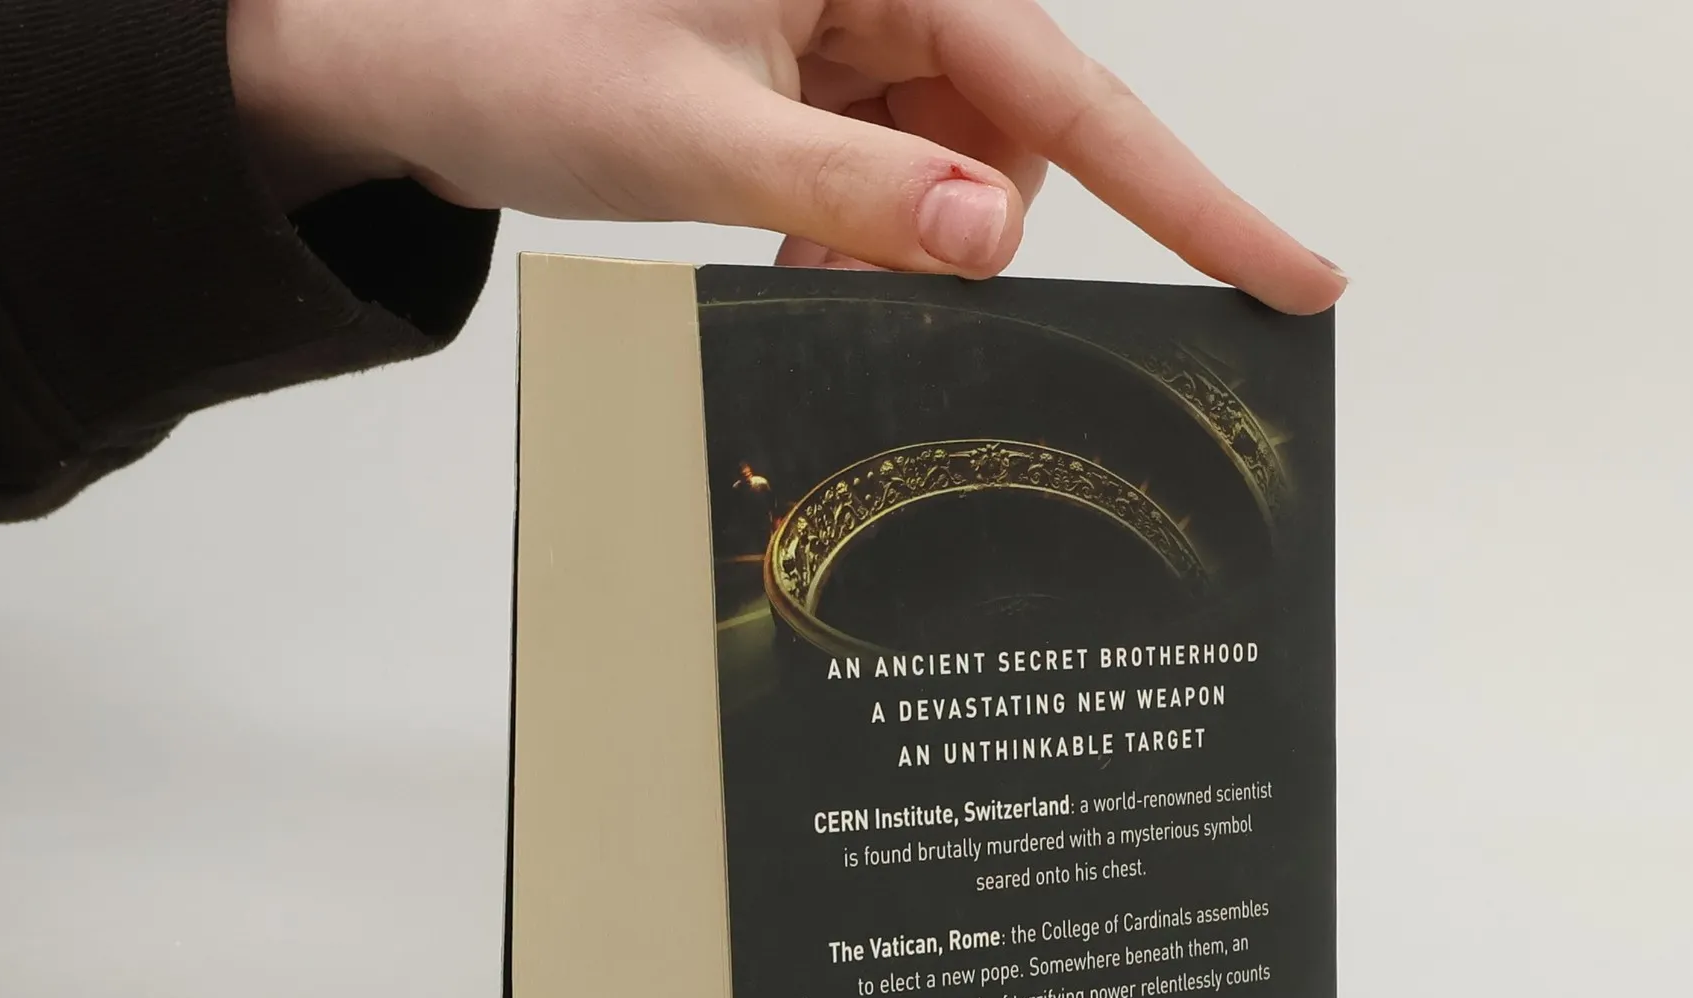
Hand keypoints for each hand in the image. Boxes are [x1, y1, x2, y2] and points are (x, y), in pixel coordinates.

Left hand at [228, 0, 1344, 312]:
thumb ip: (857, 196)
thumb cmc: (510, 45)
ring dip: (892, 236)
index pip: (1075, 89)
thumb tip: (997, 241)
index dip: (1194, 197)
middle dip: (958, 228)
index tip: (1294, 275)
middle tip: (834, 261)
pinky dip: (853, 227)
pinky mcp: (818, 71)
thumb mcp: (694, 134)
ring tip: (773, 233)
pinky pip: (892, 171)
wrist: (398, 53)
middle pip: (1019, 136)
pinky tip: (776, 224)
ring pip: (955, 168)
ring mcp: (853, 27)